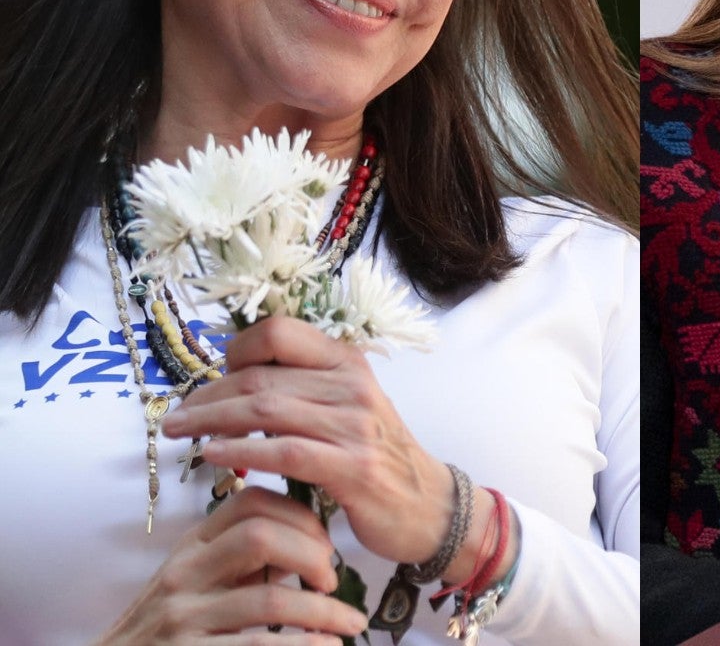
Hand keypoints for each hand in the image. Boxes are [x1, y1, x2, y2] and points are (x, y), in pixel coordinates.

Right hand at [94, 485, 367, 644]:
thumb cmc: (170, 627)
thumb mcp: (199, 580)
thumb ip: (244, 558)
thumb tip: (314, 545)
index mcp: (192, 545)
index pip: (251, 501)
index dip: (300, 514)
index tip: (325, 542)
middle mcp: (184, 573)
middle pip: (261, 536)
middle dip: (312, 554)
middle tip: (331, 580)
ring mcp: (182, 616)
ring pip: (269, 599)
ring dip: (323, 612)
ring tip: (350, 624)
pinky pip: (259, 645)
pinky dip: (304, 645)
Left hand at [161, 318, 454, 572]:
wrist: (427, 504)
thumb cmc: (376, 455)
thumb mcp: (348, 407)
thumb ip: (303, 388)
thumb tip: (238, 378)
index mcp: (348, 362)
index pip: (279, 333)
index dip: (235, 351)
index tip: (212, 379)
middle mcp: (353, 386)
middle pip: (260, 378)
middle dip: (207, 396)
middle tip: (175, 417)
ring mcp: (354, 426)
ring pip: (265, 412)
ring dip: (211, 422)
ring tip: (178, 434)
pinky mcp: (352, 468)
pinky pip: (285, 452)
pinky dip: (241, 452)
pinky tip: (213, 455)